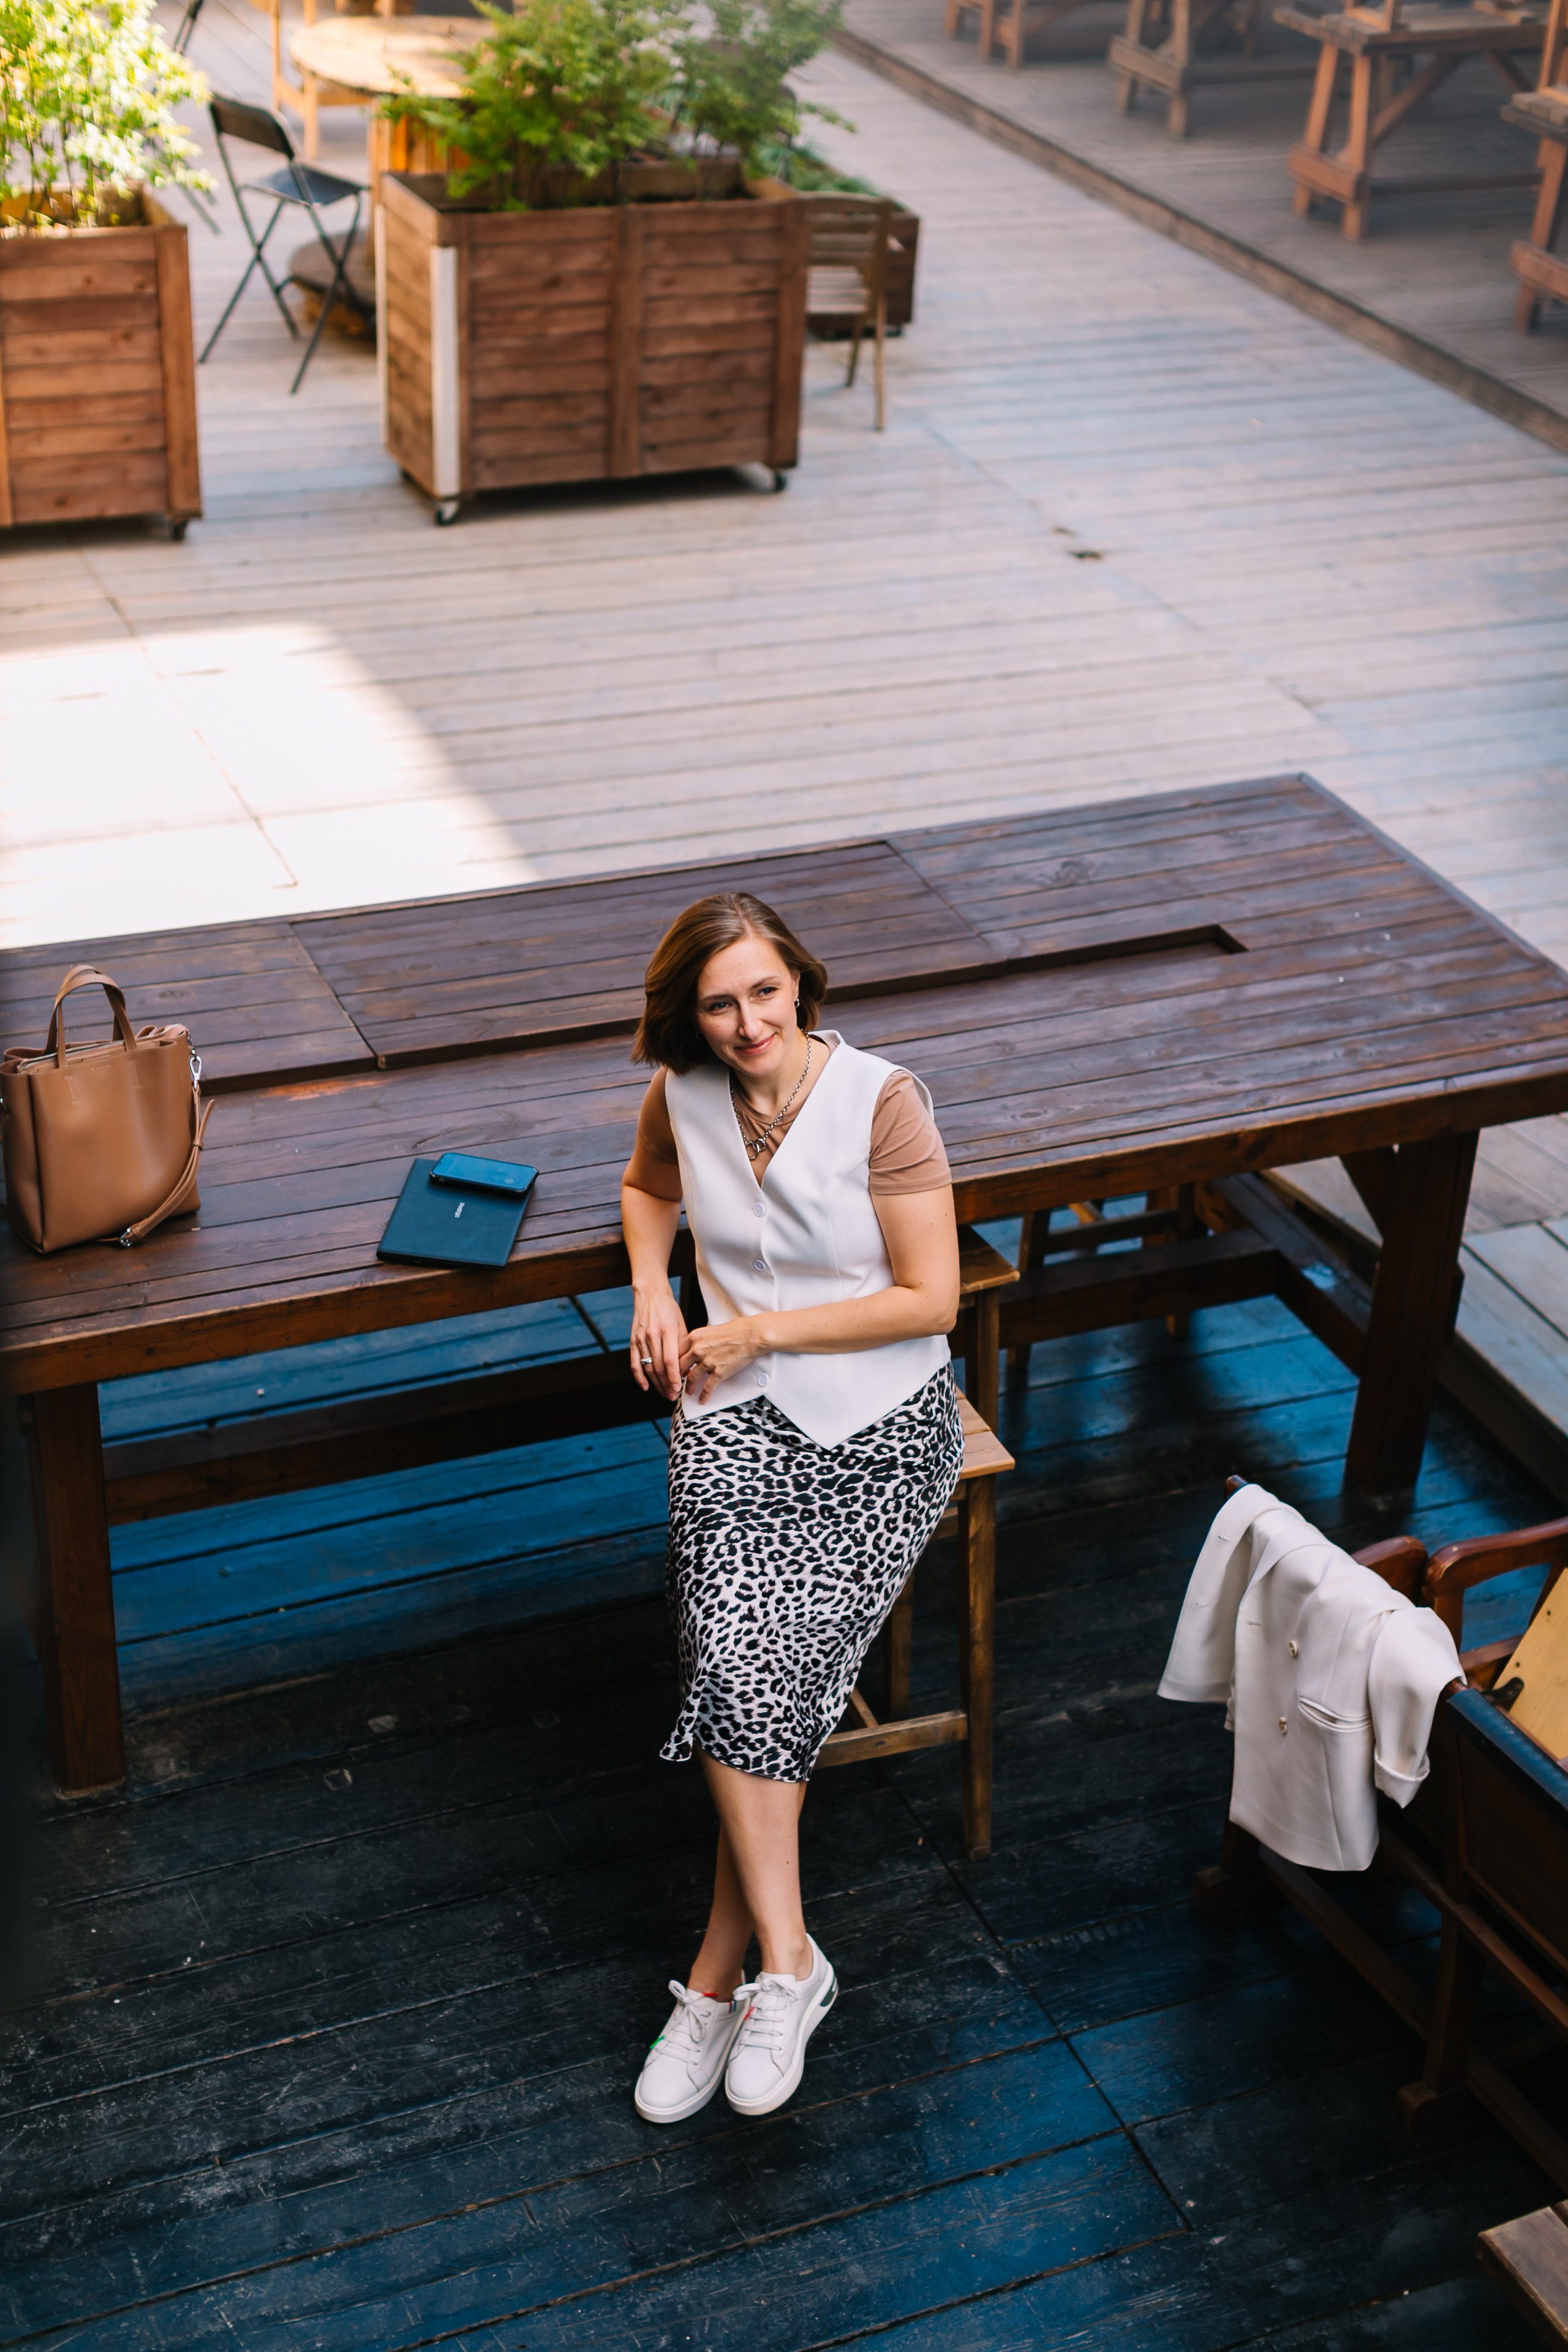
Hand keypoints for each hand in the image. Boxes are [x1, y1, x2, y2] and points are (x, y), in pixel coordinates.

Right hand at [630, 1284, 687, 1400]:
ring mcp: (640, 1339)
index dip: (673, 1377)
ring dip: (655, 1383)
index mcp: (667, 1331)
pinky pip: (634, 1363)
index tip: (678, 1388)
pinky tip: (645, 1387)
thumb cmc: (669, 1310)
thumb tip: (686, 1368)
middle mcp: (652, 1336)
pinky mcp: (633, 1341)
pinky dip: (639, 1377)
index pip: (670, 1360)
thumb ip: (682, 1346)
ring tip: (664, 1393)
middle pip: (658, 1367)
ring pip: (647, 1367)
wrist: (650, 1295)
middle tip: (673, 1396)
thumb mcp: (681, 1325)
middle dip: (666, 1384)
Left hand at [679, 1319, 764, 1402]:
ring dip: (689, 1388)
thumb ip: (700, 1339)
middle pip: (679, 1367)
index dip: (673, 1362)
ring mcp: (708, 1362)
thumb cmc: (736, 1329)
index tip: (673, 1367)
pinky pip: (707, 1387)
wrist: (751, 1335)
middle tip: (676, 1381)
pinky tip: (702, 1400)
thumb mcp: (710, 1329)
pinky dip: (704, 1396)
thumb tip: (696, 1347)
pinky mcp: (719, 1372)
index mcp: (694, 1337)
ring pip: (691, 1379)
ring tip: (688, 1392)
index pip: (676, 1352)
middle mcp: (697, 1349)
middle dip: (676, 1376)